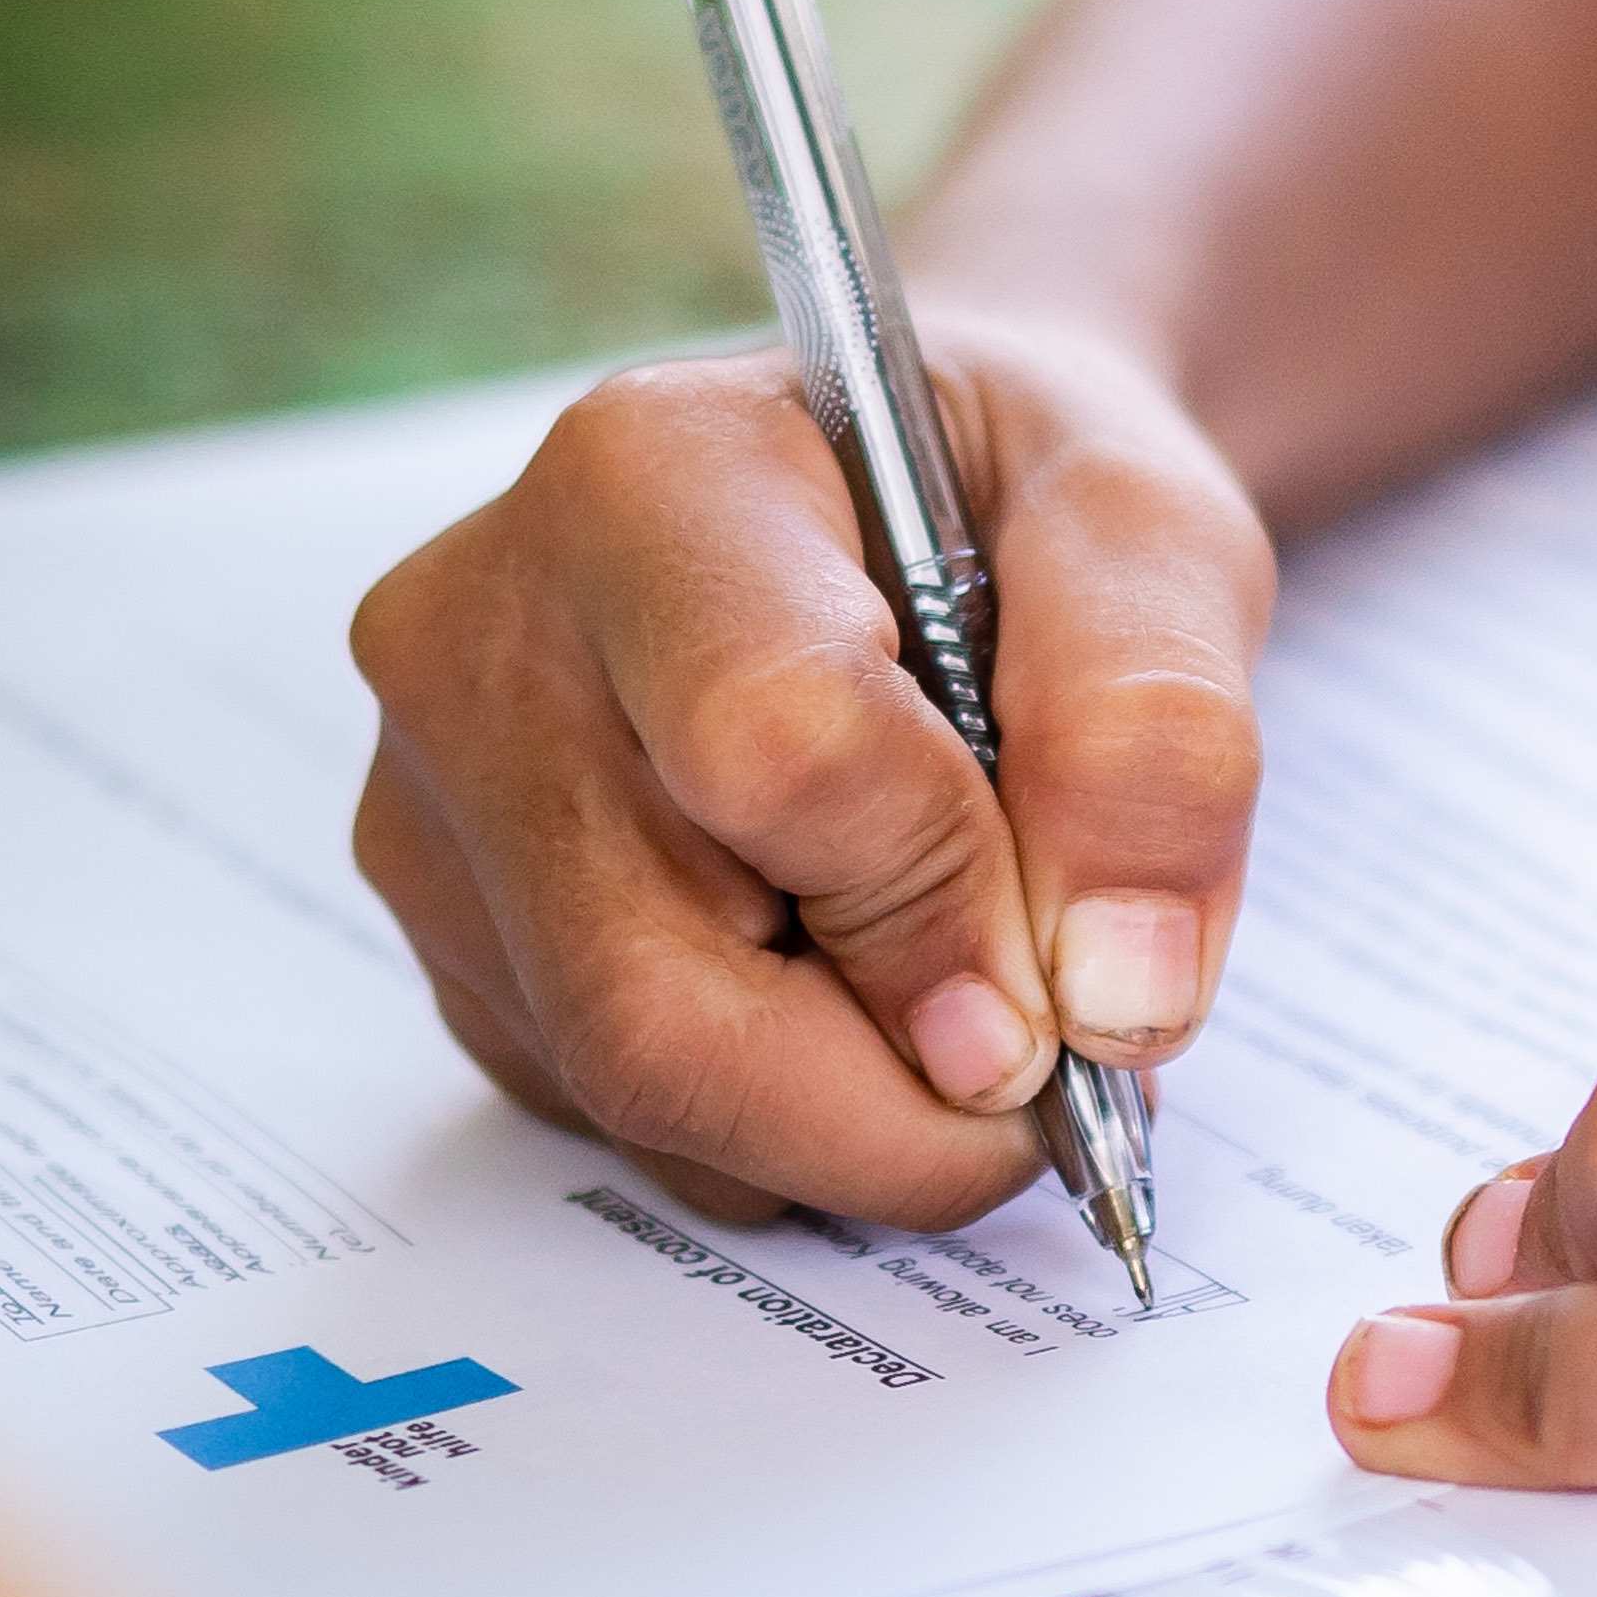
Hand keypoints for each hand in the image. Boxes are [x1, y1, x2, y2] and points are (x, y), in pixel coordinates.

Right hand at [346, 310, 1271, 1224]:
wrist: (915, 499)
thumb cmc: (1020, 498)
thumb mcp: (1153, 538)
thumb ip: (1157, 737)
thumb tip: (1111, 994)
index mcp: (647, 476)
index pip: (768, 748)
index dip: (946, 914)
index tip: (1080, 983)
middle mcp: (482, 642)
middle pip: (654, 996)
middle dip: (898, 1101)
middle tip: (1053, 1076)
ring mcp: (440, 810)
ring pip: (638, 1092)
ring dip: (856, 1113)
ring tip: (958, 969)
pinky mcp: (454, 943)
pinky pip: (619, 1120)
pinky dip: (785, 1118)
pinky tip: (852, 975)